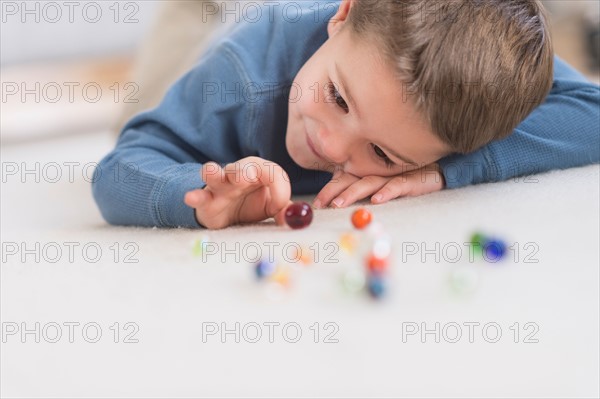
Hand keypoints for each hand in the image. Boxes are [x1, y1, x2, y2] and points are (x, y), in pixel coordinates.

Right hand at [184, 157, 291, 228]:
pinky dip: (195, 196)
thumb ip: (284, 210)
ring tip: (212, 172)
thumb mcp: (271, 207)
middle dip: (244, 170)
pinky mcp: (206, 200)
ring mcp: (220, 186)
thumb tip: (294, 218)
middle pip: (243, 166)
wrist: (227, 215)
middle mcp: (239, 174)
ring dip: (214, 172)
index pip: (273, 173)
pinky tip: (191, 198)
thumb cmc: (251, 204)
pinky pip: (200, 196)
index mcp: (260, 173)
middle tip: (246, 177)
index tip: (279, 208)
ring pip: (216, 173)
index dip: (279, 189)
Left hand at [313, 163, 445, 208]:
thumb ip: (360, 190)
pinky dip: (387, 192)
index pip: (342, 179)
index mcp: (367, 172)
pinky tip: (377, 200)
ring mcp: (393, 175)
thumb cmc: (405, 179)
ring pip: (369, 182)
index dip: (328, 190)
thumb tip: (336, 203)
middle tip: (324, 205)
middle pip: (351, 180)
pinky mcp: (412, 180)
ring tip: (340, 203)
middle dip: (335, 192)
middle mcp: (377, 171)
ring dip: (353, 193)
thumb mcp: (380, 185)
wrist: (439, 170)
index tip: (317, 204)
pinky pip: (397, 185)